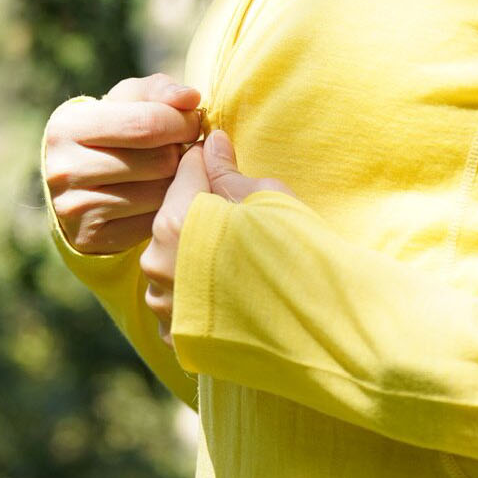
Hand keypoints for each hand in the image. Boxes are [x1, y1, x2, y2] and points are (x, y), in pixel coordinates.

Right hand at [42, 73, 204, 255]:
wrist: (80, 183)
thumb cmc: (115, 131)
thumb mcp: (130, 101)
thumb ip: (161, 91)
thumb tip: (191, 97)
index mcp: (68, 125)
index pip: (147, 123)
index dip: (183, 123)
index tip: (195, 124)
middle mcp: (63, 168)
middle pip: (158, 161)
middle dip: (183, 154)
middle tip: (184, 151)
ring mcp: (74, 208)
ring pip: (160, 195)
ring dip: (180, 184)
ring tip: (172, 173)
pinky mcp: (90, 237)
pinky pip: (153, 224)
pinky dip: (167, 211)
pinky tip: (161, 199)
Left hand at [140, 128, 298, 346]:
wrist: (319, 326)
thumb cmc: (297, 255)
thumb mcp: (267, 199)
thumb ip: (228, 172)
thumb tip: (211, 143)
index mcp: (176, 222)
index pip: (185, 170)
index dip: (209, 165)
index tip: (230, 171)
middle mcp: (158, 264)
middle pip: (172, 218)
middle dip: (199, 212)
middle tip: (241, 221)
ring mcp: (164, 304)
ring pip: (170, 261)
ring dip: (193, 254)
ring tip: (238, 262)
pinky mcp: (174, 334)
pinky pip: (177, 298)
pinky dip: (196, 291)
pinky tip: (230, 293)